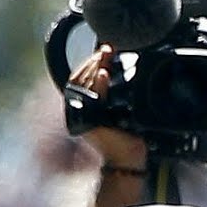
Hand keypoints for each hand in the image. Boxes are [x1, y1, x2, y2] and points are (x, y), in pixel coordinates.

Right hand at [67, 45, 147, 170]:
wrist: (128, 158)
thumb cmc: (126, 134)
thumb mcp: (118, 107)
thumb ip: (112, 89)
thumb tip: (115, 65)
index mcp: (82, 104)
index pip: (79, 76)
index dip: (89, 60)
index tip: (104, 48)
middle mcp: (78, 109)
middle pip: (80, 77)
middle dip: (93, 60)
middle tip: (107, 49)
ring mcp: (82, 115)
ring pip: (85, 85)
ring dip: (95, 68)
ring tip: (105, 58)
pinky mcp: (90, 122)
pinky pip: (94, 100)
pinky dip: (98, 86)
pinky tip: (103, 75)